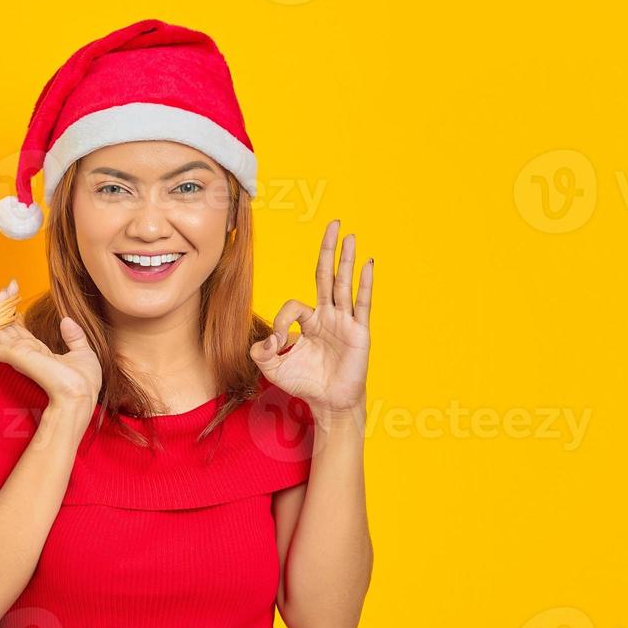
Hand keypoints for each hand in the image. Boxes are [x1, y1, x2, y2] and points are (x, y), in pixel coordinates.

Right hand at [0, 280, 102, 411]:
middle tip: (5, 287)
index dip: (15, 313)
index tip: (15, 294)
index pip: (20, 330)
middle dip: (4, 307)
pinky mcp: (14, 356)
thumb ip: (74, 337)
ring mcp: (18, 355)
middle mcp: (25, 353)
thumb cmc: (83, 382)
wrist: (80, 393)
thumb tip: (67, 321)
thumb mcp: (83, 353)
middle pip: (7, 327)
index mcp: (39, 353)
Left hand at [250, 220, 372, 422]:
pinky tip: (367, 263)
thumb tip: (263, 338)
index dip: (281, 320)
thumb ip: (260, 352)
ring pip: (344, 284)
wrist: (329, 403)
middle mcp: (327, 316)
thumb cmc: (305, 384)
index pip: (294, 305)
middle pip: (326, 275)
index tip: (277, 341)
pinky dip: (365, 283)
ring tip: (349, 235)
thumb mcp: (273, 368)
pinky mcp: (358, 332)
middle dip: (328, 250)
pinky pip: (362, 303)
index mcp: (308, 322)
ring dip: (346, 259)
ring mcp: (344, 321)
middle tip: (333, 224)